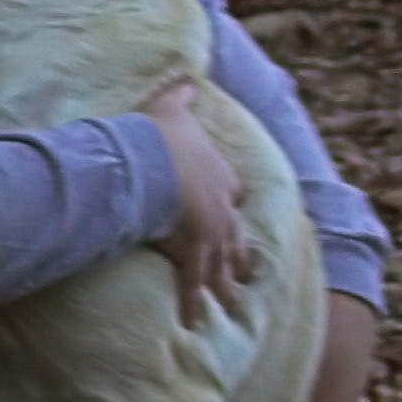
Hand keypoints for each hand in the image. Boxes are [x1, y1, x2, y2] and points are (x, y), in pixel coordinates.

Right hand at [143, 80, 248, 323]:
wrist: (155, 163)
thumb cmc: (160, 136)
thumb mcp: (171, 109)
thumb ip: (181, 96)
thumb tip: (188, 79)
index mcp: (218, 174)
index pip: (233, 190)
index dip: (231, 199)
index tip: (233, 207)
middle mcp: (222, 207)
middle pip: (235, 234)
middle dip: (239, 252)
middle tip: (245, 268)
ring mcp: (210, 235)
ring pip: (222, 265)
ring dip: (226, 283)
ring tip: (232, 302)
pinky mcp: (192, 255)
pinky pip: (193, 284)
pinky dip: (193, 304)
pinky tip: (194, 322)